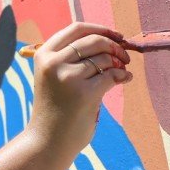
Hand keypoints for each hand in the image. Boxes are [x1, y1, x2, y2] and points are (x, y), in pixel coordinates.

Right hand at [26, 22, 131, 152]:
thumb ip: (72, 58)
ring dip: (119, 63)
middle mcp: (53, 63)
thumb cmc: (55, 108)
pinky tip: (125, 78)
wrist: (47, 141)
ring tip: (122, 71)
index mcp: (44, 54)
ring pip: (104, 58)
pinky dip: (122, 75)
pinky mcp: (84, 93)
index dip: (101, 29)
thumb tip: (111, 40)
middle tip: (125, 56)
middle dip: (115, 45)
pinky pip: (111, 75)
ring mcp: (68, 77)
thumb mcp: (54, 76)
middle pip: (93, 40)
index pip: (76, 29)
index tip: (117, 36)